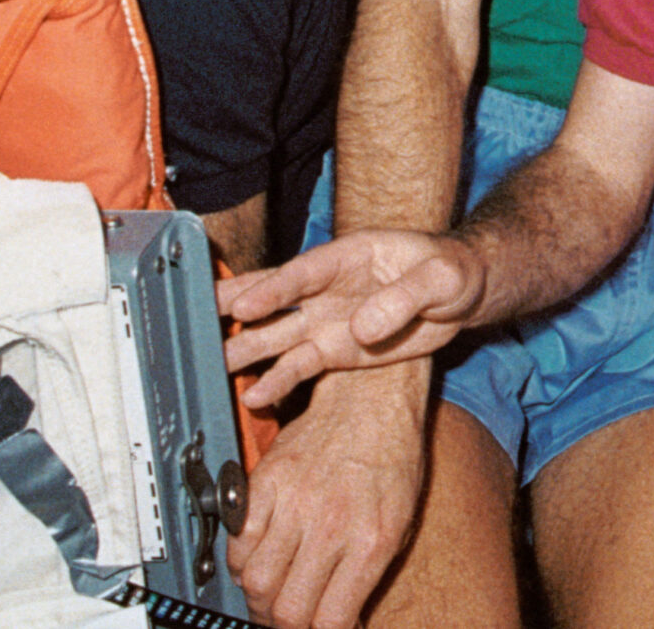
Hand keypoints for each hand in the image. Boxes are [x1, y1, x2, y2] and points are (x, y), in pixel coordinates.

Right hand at [219, 229, 485, 408]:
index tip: (243, 306)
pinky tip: (254, 397)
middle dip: (233, 309)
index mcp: (348, 257)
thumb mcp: (441, 277)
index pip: (303, 273)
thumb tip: (362, 328)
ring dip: (244, 351)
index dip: (272, 289)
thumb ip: (405, 298)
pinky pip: (299, 366)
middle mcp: (327, 289)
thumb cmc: (451, 271)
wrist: (462, 295)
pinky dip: (277, 381)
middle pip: (272, 298)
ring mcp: (326, 320)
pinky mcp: (334, 350)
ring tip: (210, 369)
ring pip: (275, 335)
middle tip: (191, 321)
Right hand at [229, 366, 427, 628]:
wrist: (373, 398)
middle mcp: (331, 524)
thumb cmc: (394, 457)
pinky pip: (238, 542)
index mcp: (372, 539)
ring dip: (259, 600)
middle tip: (290, 621)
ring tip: (272, 598)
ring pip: (255, 582)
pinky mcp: (267, 481)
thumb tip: (344, 618)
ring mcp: (295, 502)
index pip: (328, 620)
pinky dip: (241, 563)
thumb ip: (369, 573)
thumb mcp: (401, 521)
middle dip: (285, 626)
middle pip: (286, 609)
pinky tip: (258, 562)